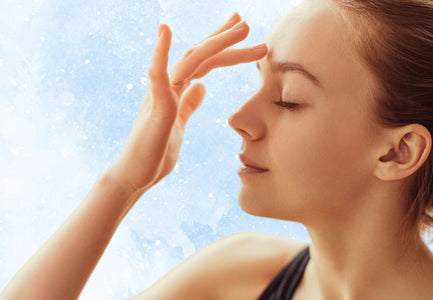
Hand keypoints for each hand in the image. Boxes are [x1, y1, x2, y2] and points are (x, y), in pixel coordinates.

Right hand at [109, 13, 266, 195]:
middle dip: (224, 37)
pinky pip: (157, 75)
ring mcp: (161, 93)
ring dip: (217, 41)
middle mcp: (168, 86)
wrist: (135, 176)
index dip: (222, 46)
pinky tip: (166, 29)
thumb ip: (189, 104)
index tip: (242, 33)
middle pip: (200, 54)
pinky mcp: (155, 106)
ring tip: (242, 27)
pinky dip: (161, 51)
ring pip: (191, 59)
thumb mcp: (179, 123)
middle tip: (246, 22)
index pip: (204, 62)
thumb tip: (202, 87)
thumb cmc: (155, 152)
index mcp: (176, 90)